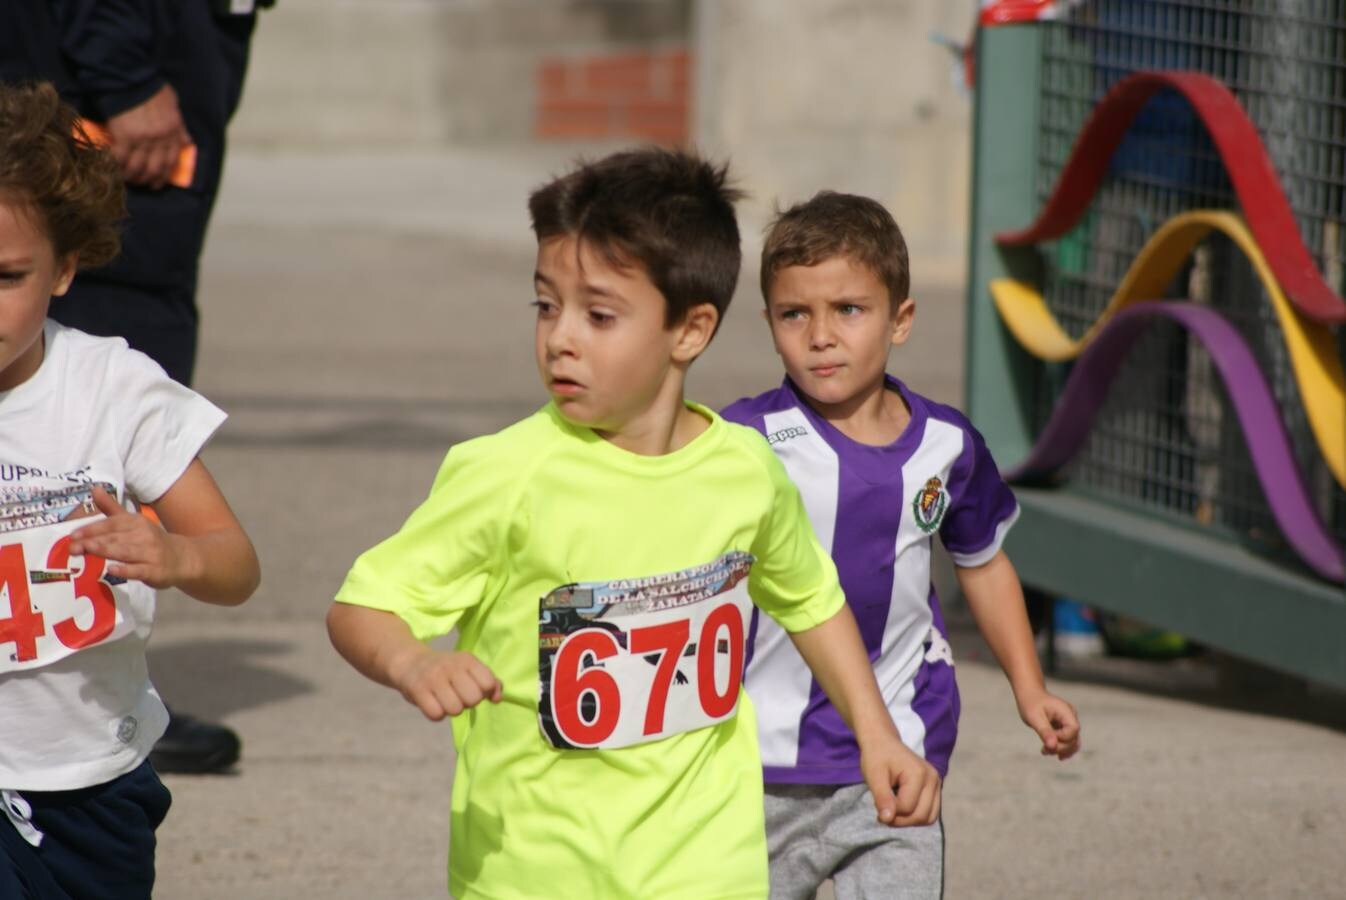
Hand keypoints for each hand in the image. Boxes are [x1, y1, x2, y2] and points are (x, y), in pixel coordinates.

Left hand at [68, 486, 196, 587]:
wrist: (183, 558)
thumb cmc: (151, 540)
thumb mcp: (133, 522)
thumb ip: (111, 508)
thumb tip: (94, 488)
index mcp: (136, 522)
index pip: (111, 524)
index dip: (92, 529)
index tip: (73, 535)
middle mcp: (143, 535)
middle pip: (114, 538)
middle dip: (93, 542)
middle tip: (73, 547)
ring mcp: (150, 553)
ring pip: (125, 551)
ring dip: (106, 550)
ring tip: (89, 549)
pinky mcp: (154, 571)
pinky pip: (138, 570)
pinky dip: (125, 570)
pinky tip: (112, 569)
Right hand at [105, 84, 191, 187]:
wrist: (132, 79)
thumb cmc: (153, 90)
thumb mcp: (174, 107)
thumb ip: (180, 127)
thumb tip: (187, 142)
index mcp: (173, 133)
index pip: (171, 161)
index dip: (164, 175)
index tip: (158, 183)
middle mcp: (159, 140)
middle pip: (155, 168)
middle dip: (148, 179)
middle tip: (142, 184)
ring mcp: (141, 139)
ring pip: (138, 167)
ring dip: (132, 177)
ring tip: (128, 179)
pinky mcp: (124, 137)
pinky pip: (121, 159)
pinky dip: (117, 167)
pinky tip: (114, 170)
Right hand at [387, 648, 501, 720]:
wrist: (410, 662)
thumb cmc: (446, 671)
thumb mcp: (468, 668)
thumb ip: (489, 681)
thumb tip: (497, 698)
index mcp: (467, 660)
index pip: (488, 683)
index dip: (482, 692)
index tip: (471, 688)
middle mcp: (451, 667)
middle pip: (473, 699)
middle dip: (467, 702)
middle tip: (456, 694)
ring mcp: (434, 678)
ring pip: (455, 710)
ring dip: (450, 709)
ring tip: (444, 699)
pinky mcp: (418, 690)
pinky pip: (436, 715)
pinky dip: (435, 713)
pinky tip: (432, 703)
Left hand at [860, 733, 941, 826]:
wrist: (883, 742)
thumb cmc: (876, 756)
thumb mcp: (873, 775)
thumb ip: (882, 797)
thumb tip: (888, 819)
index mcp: (918, 773)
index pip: (907, 808)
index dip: (889, 812)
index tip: (876, 804)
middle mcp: (932, 779)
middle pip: (921, 816)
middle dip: (900, 820)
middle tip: (883, 811)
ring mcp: (936, 784)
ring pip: (929, 818)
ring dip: (909, 821)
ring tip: (892, 809)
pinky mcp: (935, 789)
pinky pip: (930, 813)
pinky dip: (916, 816)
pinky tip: (901, 807)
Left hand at [1017, 688, 1080, 759]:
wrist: (1028, 694)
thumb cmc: (1030, 703)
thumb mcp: (1034, 718)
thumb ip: (1045, 731)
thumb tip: (1052, 746)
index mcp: (1066, 711)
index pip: (1073, 730)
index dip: (1062, 738)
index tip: (1047, 739)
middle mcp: (1071, 716)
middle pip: (1074, 738)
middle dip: (1060, 747)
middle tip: (1044, 750)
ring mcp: (1068, 722)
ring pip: (1072, 741)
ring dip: (1060, 750)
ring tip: (1045, 752)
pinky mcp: (1064, 726)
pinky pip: (1067, 740)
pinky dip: (1060, 747)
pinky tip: (1050, 751)